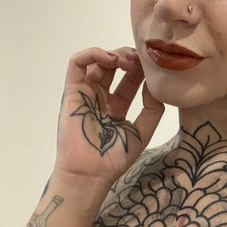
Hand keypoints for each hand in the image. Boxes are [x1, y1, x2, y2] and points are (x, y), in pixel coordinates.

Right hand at [53, 47, 163, 186]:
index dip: (141, 70)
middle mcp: (100, 98)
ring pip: (97, 61)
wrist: (91, 172)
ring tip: (129, 61)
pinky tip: (111, 59)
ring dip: (115, 55)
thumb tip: (154, 86)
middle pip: (114, 68)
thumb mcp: (142, 132)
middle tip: (143, 60)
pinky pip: (76, 64)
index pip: (129, 81)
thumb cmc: (115, 157)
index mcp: (116, 108)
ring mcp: (85, 93)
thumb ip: (152, 109)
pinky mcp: (72, 91)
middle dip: (130, 59)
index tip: (154, 66)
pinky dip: (92, 54)